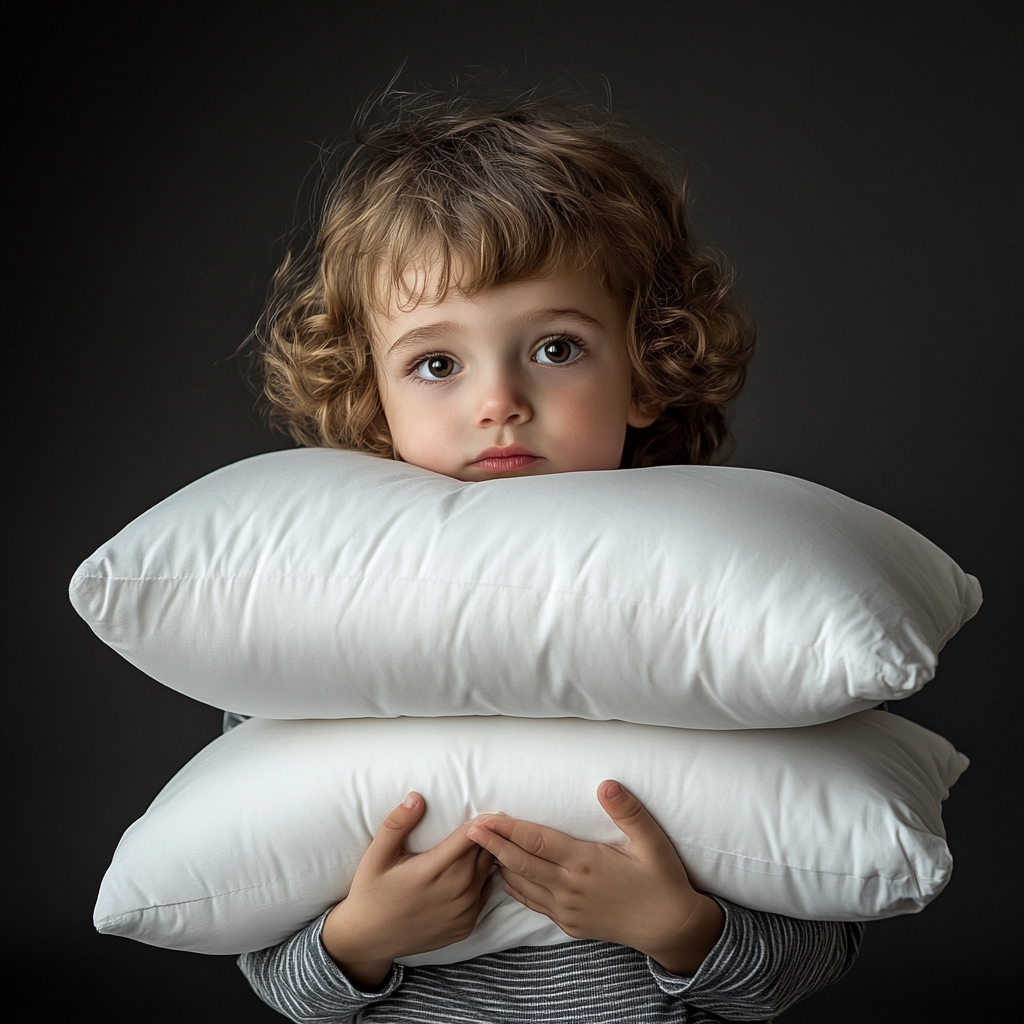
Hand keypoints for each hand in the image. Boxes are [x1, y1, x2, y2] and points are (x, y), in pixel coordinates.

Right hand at [322, 792, 493, 988]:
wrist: (370, 940)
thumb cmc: (371, 892)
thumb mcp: (376, 856)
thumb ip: (397, 824)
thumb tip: (416, 797)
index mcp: (433, 870)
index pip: (470, 837)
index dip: (479, 821)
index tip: (481, 809)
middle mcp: (454, 892)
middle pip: (483, 852)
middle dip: (485, 835)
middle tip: (486, 820)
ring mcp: (463, 912)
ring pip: (488, 871)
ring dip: (487, 855)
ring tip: (483, 840)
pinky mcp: (467, 926)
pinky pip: (485, 893)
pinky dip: (483, 878)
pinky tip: (474, 867)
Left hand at [466, 780, 722, 976]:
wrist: (670, 929)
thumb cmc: (662, 881)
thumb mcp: (652, 842)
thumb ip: (627, 812)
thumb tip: (606, 784)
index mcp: (586, 863)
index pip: (537, 842)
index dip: (508, 830)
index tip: (485, 818)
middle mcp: (570, 888)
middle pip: (521, 863)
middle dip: (492, 845)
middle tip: (468, 829)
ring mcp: (567, 909)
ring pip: (523, 886)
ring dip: (500, 866)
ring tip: (481, 849)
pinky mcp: (570, 924)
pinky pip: (535, 904)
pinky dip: (516, 888)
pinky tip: (507, 877)